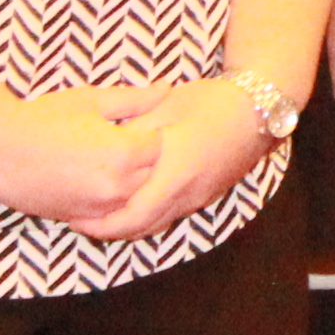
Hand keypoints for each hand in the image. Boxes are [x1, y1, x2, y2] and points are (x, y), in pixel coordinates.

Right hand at [0, 90, 164, 232]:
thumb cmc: (42, 118)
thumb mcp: (90, 101)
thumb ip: (134, 99)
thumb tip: (168, 88)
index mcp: (123, 153)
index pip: (159, 145)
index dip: (148, 132)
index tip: (135, 124)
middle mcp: (117, 185)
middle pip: (151, 173)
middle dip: (142, 158)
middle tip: (121, 141)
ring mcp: (99, 207)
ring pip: (133, 197)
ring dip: (128, 181)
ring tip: (104, 160)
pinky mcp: (81, 219)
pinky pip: (111, 213)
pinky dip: (109, 199)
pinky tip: (92, 179)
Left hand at [71, 79, 271, 243]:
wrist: (258, 109)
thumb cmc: (209, 103)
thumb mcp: (164, 109)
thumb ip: (131, 133)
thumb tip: (100, 150)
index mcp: (174, 174)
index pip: (132, 217)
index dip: (102, 224)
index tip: (76, 217)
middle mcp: (187, 194)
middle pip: (142, 228)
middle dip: (109, 231)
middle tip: (80, 221)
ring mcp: (198, 198)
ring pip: (157, 225)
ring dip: (127, 226)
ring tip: (99, 215)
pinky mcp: (205, 195)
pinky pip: (170, 215)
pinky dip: (147, 217)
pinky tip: (132, 204)